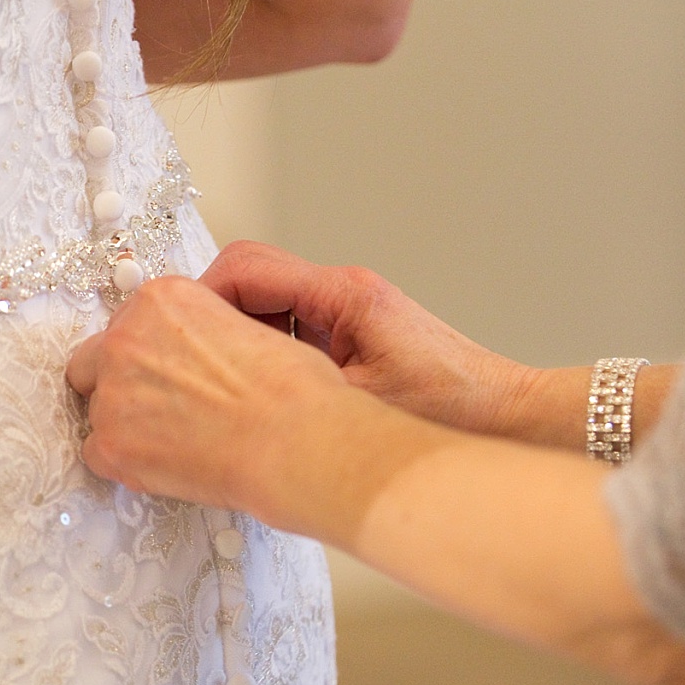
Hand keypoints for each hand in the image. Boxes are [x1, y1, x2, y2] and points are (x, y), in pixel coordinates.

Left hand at [66, 274, 358, 511]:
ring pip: (98, 409)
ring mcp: (112, 395)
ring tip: (178, 438)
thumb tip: (186, 355)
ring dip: (127, 422)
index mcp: (162, 300)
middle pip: (96, 360)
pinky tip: (168, 460)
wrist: (296, 441)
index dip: (152, 351)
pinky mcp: (110, 446)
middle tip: (165, 404)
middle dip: (123, 381)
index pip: (129, 321)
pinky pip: (97, 453)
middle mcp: (126, 339)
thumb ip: (197, 330)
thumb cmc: (290, 389)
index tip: (172, 370)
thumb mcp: (245, 325)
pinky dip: (125, 460)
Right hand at [200, 240, 527, 434]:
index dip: (201, 300)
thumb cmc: (453, 408)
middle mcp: (342, 293)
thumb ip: (295, 391)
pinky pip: (290, 332)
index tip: (177, 340)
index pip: (245, 267)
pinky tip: (262, 399)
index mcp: (342, 295)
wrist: (508, 416)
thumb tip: (230, 401)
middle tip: (188, 367)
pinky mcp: (353, 336)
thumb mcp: (362, 406)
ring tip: (220, 389)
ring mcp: (347, 313)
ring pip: (266, 308)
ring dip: (239, 341)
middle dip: (211, 319)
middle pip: (249, 280)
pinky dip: (267, 357)